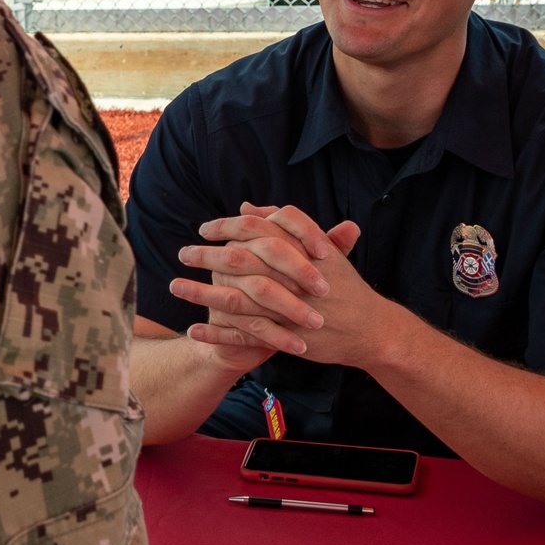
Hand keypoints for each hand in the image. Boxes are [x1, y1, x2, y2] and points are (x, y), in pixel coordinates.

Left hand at [170, 203, 388, 367]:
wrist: (371, 329)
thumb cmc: (344, 286)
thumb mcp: (320, 249)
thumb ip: (284, 226)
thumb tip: (246, 208)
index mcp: (301, 249)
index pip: (256, 229)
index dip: (226, 227)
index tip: (203, 229)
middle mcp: (293, 275)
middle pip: (239, 260)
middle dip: (205, 256)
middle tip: (182, 254)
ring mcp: (289, 307)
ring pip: (236, 298)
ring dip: (201, 293)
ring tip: (174, 287)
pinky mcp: (287, 336)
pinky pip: (244, 335)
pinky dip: (217, 333)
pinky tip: (193, 331)